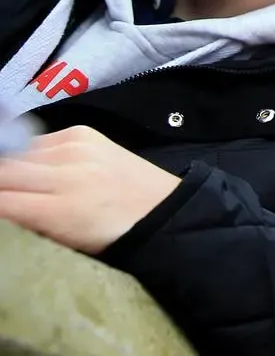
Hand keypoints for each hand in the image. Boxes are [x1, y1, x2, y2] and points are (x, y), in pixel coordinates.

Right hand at [0, 125, 180, 253]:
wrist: (158, 207)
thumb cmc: (106, 236)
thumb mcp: (60, 243)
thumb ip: (25, 224)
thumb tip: (4, 206)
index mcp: (60, 211)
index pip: (0, 201)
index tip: (0, 204)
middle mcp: (67, 172)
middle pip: (3, 171)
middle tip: (3, 194)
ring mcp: (76, 147)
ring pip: (16, 153)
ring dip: (8, 167)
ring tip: (13, 182)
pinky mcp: (83, 132)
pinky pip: (38, 140)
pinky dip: (29, 155)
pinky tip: (36, 168)